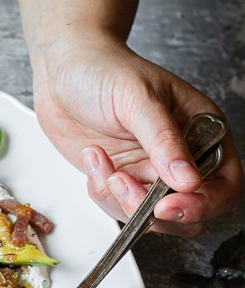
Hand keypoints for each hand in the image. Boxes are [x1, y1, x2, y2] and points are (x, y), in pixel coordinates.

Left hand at [31, 31, 242, 235]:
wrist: (62, 70)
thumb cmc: (104, 70)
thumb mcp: (138, 98)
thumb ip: (164, 140)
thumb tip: (188, 180)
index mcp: (202, 129)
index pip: (225, 183)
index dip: (204, 203)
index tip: (168, 205)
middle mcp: (182, 155)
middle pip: (192, 212)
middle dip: (156, 210)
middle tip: (123, 185)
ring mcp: (150, 171)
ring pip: (153, 217)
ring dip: (123, 201)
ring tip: (106, 167)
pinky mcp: (123, 179)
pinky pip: (119, 207)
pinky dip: (102, 193)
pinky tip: (94, 159)